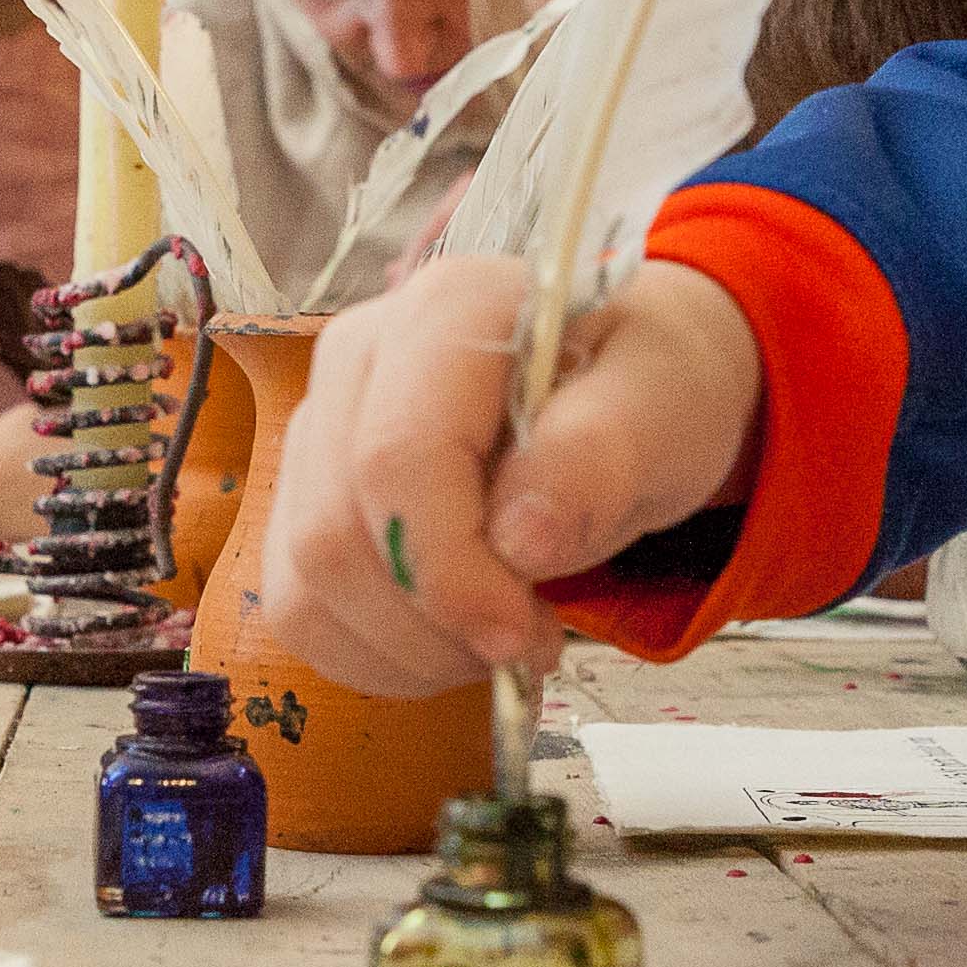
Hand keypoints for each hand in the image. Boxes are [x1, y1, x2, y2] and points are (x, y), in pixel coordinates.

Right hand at [261, 255, 762, 692]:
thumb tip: (521, 540)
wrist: (627, 390)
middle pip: (335, 534)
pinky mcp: (307, 496)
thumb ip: (599, 458)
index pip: (396, 460)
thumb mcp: (664, 410)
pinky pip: (302, 609)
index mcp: (446, 311)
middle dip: (436, 623)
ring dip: (410, 648)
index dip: (448, 571)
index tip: (522, 633)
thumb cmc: (647, 390)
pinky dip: (379, 654)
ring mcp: (321, 428)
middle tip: (532, 639)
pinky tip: (452, 638)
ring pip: (307, 584)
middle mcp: (358, 358)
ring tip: (503, 633)